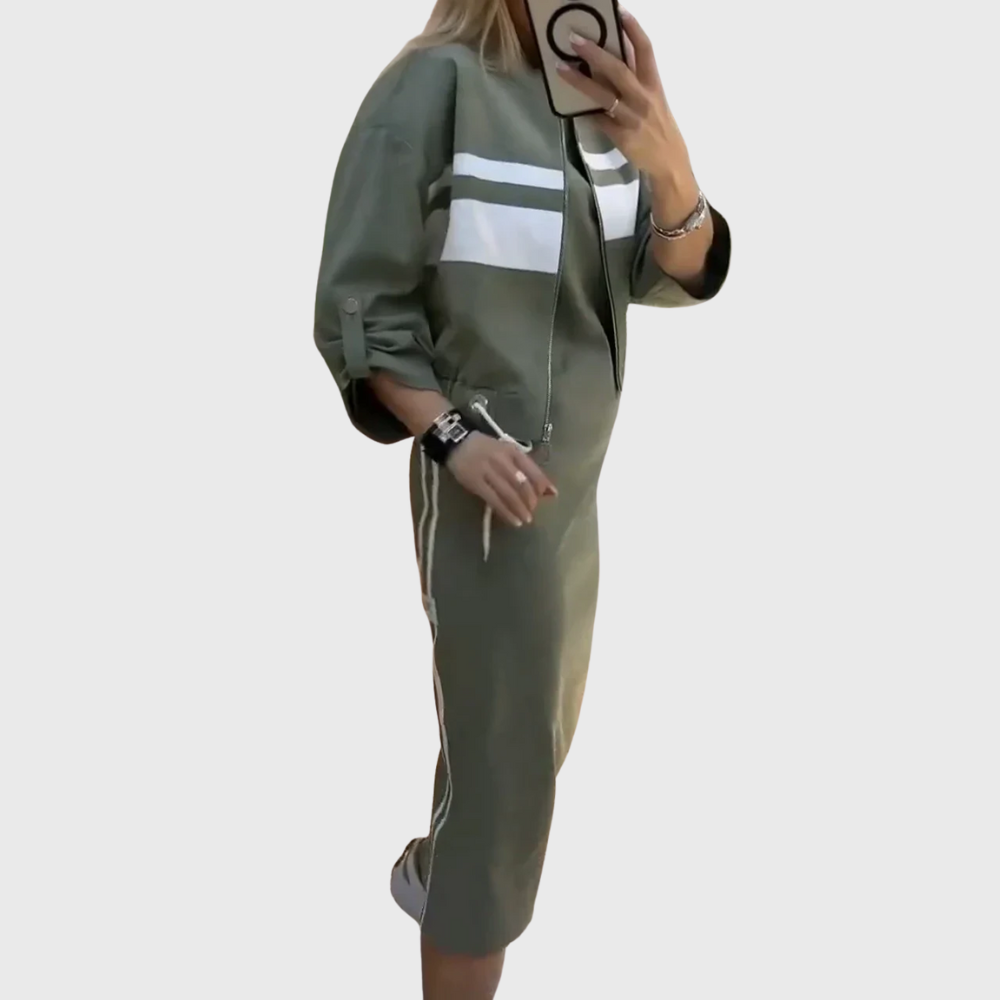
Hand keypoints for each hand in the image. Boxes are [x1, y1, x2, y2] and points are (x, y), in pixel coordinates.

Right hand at [447, 432, 556, 527]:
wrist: (458, 443)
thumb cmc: (487, 449)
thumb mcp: (508, 452)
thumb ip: (526, 469)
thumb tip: (550, 490)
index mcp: (512, 451)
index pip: (532, 470)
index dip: (543, 485)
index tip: (550, 496)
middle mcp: (502, 460)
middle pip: (522, 484)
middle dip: (530, 500)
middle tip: (533, 511)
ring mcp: (488, 471)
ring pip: (509, 494)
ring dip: (520, 509)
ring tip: (525, 520)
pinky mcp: (475, 482)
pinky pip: (494, 500)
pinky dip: (505, 512)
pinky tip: (513, 520)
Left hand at [557, 9, 694, 188]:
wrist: (670, 163)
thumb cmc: (659, 127)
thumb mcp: (654, 99)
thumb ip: (638, 80)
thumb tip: (614, 57)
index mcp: (654, 85)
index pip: (646, 50)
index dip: (633, 29)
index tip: (619, 10)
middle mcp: (643, 98)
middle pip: (619, 69)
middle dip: (596, 52)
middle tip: (574, 38)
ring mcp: (632, 118)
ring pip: (604, 95)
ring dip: (581, 81)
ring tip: (561, 67)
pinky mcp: (622, 137)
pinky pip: (599, 121)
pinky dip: (585, 112)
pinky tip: (569, 105)